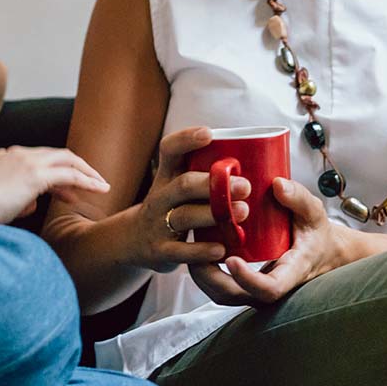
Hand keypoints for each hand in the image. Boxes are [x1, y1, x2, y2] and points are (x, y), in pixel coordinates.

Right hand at [0, 146, 109, 224]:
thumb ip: (17, 196)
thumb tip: (32, 203)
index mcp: (8, 156)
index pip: (42, 159)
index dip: (60, 173)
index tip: (69, 190)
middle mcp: (19, 153)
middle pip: (59, 155)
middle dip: (80, 168)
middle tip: (95, 181)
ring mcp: (27, 162)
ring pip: (68, 161)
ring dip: (87, 173)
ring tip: (103, 185)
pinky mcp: (35, 175)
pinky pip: (69, 175)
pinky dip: (87, 181)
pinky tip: (99, 189)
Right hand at [132, 126, 251, 272]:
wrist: (132, 240)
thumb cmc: (170, 208)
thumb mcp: (176, 186)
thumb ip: (204, 174)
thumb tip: (254, 159)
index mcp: (167, 176)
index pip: (169, 150)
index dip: (186, 140)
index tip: (208, 134)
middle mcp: (161, 196)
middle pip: (183, 185)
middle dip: (214, 184)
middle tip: (245, 185)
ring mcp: (158, 223)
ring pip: (184, 216)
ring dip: (213, 213)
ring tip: (243, 212)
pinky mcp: (160, 250)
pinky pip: (181, 251)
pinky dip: (201, 250)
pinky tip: (221, 249)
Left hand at [189, 177, 343, 305]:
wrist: (322, 252)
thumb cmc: (317, 233)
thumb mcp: (315, 213)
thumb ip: (299, 198)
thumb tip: (277, 185)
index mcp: (292, 273)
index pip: (270, 290)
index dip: (247, 280)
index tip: (231, 259)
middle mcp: (272, 288)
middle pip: (236, 297)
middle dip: (210, 278)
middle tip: (194, 252)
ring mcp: (257, 290)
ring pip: (223, 295)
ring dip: (202, 275)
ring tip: (190, 247)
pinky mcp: (246, 286)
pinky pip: (221, 287)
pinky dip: (205, 272)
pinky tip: (195, 247)